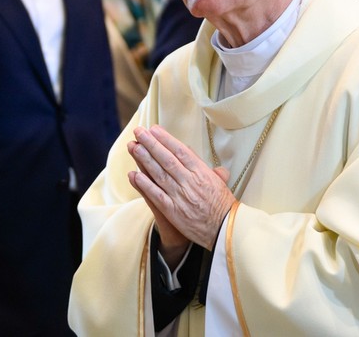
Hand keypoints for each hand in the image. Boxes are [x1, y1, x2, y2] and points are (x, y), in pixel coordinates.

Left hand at [127, 126, 235, 251]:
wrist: (224, 229)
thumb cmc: (223, 206)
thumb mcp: (221, 183)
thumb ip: (213, 172)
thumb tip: (208, 162)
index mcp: (202, 172)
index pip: (181, 151)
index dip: (166, 139)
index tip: (154, 129)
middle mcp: (189, 181)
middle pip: (167, 159)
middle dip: (151, 144)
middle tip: (139, 132)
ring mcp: (180, 195)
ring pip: (159, 173)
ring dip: (144, 159)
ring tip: (133, 147)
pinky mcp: (173, 211)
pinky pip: (156, 195)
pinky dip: (144, 184)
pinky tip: (134, 175)